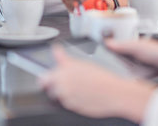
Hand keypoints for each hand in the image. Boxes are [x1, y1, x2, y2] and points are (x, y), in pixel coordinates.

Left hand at [38, 45, 154, 122]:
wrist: (114, 93)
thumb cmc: (104, 78)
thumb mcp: (86, 63)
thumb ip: (68, 60)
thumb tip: (57, 52)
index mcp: (68, 65)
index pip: (54, 56)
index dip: (52, 57)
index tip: (52, 58)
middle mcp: (63, 79)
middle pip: (44, 80)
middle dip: (47, 80)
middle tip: (53, 80)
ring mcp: (65, 93)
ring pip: (53, 92)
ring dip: (58, 90)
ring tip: (71, 88)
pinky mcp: (69, 105)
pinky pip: (63, 101)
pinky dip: (67, 98)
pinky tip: (78, 94)